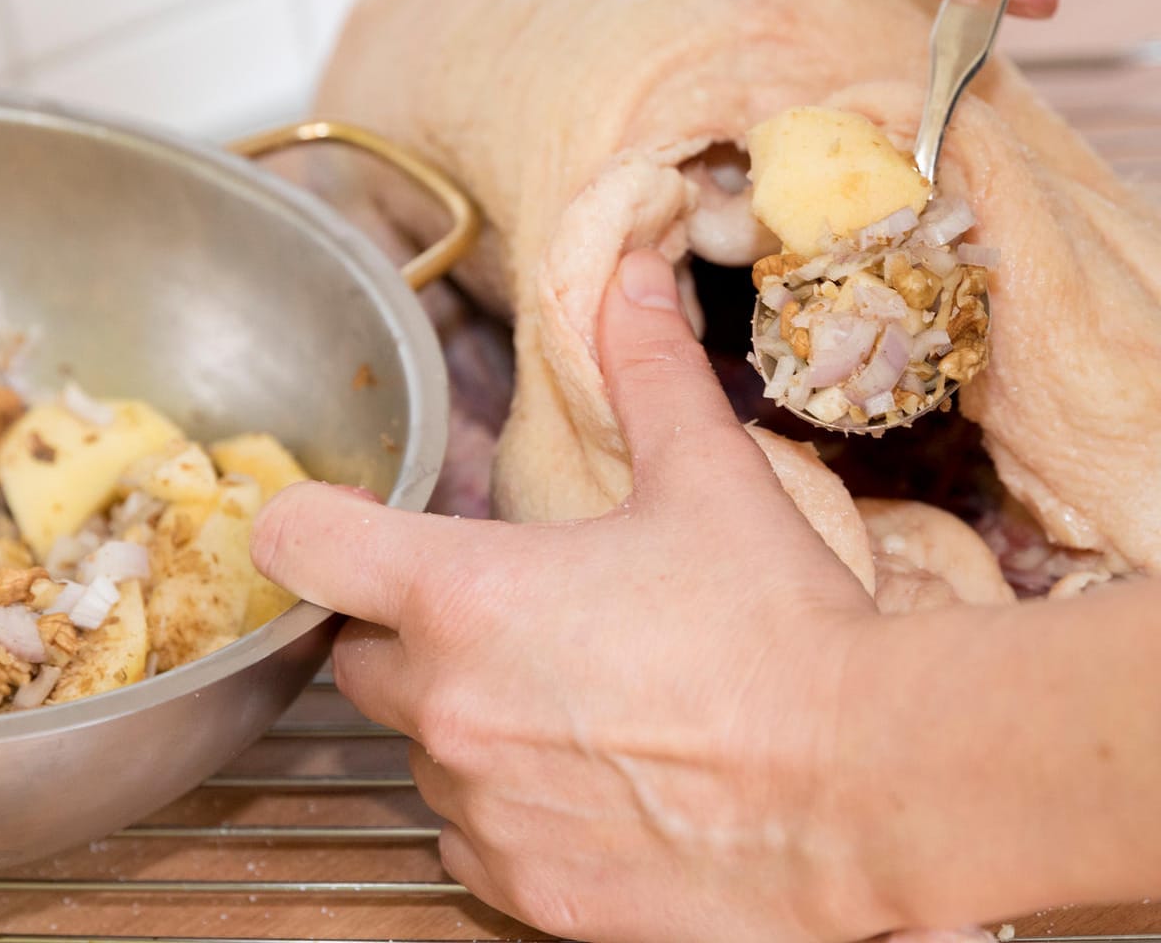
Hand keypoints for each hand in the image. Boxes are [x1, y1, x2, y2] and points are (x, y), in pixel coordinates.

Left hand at [254, 250, 906, 940]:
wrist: (859, 784)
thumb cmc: (779, 631)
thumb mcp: (710, 478)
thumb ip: (648, 371)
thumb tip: (631, 278)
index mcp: (466, 595)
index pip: (301, 546)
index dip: (315, 526)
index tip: (351, 531)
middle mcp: (448, 709)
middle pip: (360, 661)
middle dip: (414, 635)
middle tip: (518, 619)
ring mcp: (481, 809)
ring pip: (424, 756)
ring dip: (470, 727)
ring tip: (580, 707)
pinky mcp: (525, 892)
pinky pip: (472, 845)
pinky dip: (508, 815)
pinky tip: (593, 786)